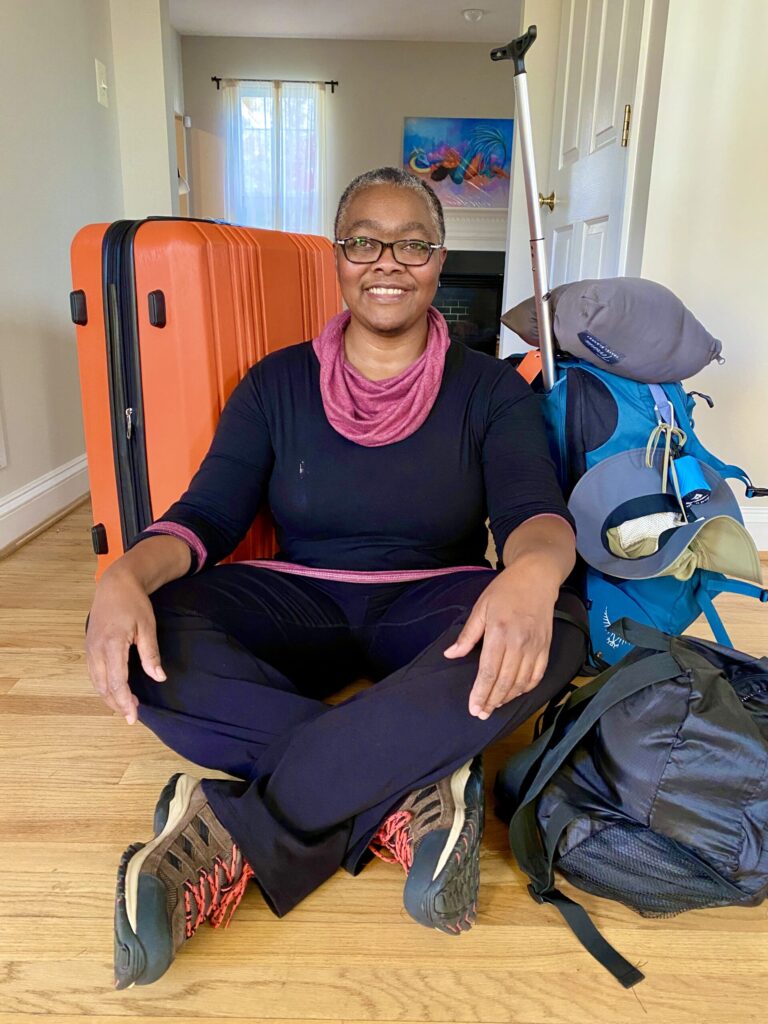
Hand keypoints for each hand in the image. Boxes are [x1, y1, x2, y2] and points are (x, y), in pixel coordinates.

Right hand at [85, 563, 165, 723]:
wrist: (115, 584)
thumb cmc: (134, 603)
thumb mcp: (148, 626)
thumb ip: (151, 654)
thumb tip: (159, 677)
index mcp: (112, 645)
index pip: (117, 682)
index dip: (125, 702)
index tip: (134, 716)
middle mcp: (96, 649)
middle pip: (103, 687)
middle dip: (117, 703)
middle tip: (132, 715)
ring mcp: (90, 648)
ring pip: (96, 682)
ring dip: (109, 696)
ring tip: (125, 705)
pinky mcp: (89, 646)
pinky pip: (94, 673)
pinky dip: (103, 685)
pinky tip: (114, 690)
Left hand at [443, 563, 558, 718]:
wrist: (536, 577)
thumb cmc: (505, 590)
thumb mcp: (481, 607)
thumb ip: (467, 635)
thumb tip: (451, 654)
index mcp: (499, 633)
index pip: (489, 671)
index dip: (480, 693)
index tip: (473, 708)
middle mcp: (519, 643)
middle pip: (505, 681)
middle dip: (491, 701)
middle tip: (481, 713)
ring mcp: (535, 646)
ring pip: (521, 682)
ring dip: (508, 698)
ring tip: (494, 706)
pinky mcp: (546, 647)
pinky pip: (537, 675)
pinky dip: (526, 688)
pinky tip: (515, 693)